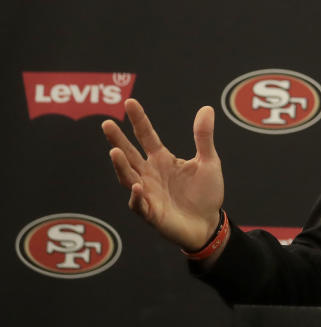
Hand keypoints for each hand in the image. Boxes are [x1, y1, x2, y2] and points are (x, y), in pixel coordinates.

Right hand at [103, 98, 224, 250]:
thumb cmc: (206, 193)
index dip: (139, 120)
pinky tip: (139, 186)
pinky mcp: (151, 213)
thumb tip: (206, 108)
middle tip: (106, 124)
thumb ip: (203, 137)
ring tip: (115, 152)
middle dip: (118, 140)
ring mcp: (148, 193)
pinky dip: (138, 196)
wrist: (209, 224)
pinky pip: (140, 205)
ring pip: (129, 178)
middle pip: (130, 154)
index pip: (147, 136)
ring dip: (121, 166)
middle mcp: (150, 174)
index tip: (129, 103)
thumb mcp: (209, 162)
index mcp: (162, 159)